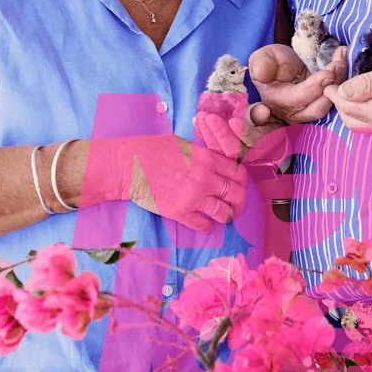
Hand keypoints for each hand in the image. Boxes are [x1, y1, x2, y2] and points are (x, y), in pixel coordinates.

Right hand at [129, 136, 246, 232]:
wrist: (128, 164)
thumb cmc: (152, 149)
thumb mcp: (185, 144)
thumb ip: (204, 156)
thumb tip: (217, 164)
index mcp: (207, 159)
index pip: (238, 173)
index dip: (243, 182)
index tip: (240, 186)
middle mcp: (205, 178)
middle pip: (237, 194)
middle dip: (241, 202)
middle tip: (238, 206)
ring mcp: (193, 197)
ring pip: (224, 213)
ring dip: (227, 216)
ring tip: (224, 217)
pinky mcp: (180, 212)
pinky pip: (203, 225)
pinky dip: (207, 227)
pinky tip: (206, 225)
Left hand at [194, 103, 285, 160]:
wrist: (262, 133)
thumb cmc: (266, 122)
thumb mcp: (270, 116)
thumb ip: (263, 115)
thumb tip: (262, 112)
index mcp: (262, 144)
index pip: (252, 140)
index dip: (243, 131)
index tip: (233, 120)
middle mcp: (247, 153)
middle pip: (232, 148)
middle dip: (220, 132)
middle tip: (210, 117)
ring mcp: (233, 154)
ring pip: (219, 148)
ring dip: (207, 132)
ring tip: (200, 116)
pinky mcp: (221, 151)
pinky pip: (211, 145)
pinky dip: (202, 133)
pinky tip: (195, 120)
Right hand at [248, 43, 347, 124]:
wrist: (281, 66)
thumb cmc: (270, 62)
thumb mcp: (261, 58)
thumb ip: (260, 65)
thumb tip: (261, 74)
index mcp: (277, 101)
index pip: (299, 99)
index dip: (315, 86)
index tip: (328, 72)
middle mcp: (294, 111)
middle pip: (319, 106)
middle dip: (332, 85)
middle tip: (339, 63)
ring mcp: (309, 110)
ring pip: (329, 102)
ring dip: (339, 80)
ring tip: (341, 57)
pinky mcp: (321, 103)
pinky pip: (335, 95)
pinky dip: (341, 78)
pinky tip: (343, 59)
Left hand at [324, 50, 371, 136]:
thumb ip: (366, 83)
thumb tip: (342, 92)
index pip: (346, 106)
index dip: (333, 92)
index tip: (327, 79)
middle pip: (351, 119)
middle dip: (339, 102)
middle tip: (336, 82)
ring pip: (363, 122)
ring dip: (352, 107)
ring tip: (349, 86)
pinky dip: (365, 110)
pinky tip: (366, 94)